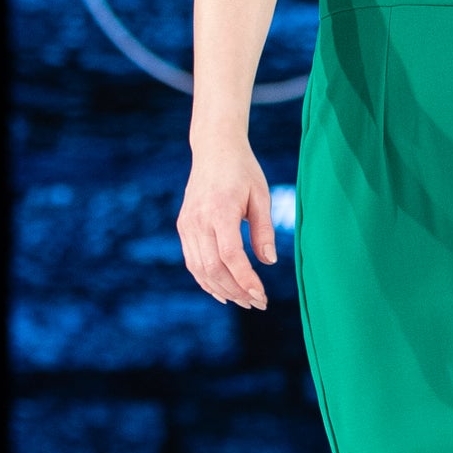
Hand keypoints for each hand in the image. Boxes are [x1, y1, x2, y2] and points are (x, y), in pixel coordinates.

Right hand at [178, 142, 276, 310]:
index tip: (261, 295)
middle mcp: (198, 220)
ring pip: (199, 269)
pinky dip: (206, 281)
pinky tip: (223, 293)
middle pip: (213, 268)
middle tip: (258, 303)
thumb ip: (264, 230)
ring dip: (222, 290)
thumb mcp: (261, 196)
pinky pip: (192, 261)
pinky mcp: (184, 227)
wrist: (214, 149)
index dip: (245, 279)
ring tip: (244, 301)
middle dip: (236, 291)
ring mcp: (187, 225)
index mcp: (220, 210)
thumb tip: (269, 263)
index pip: (230, 255)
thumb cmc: (243, 171)